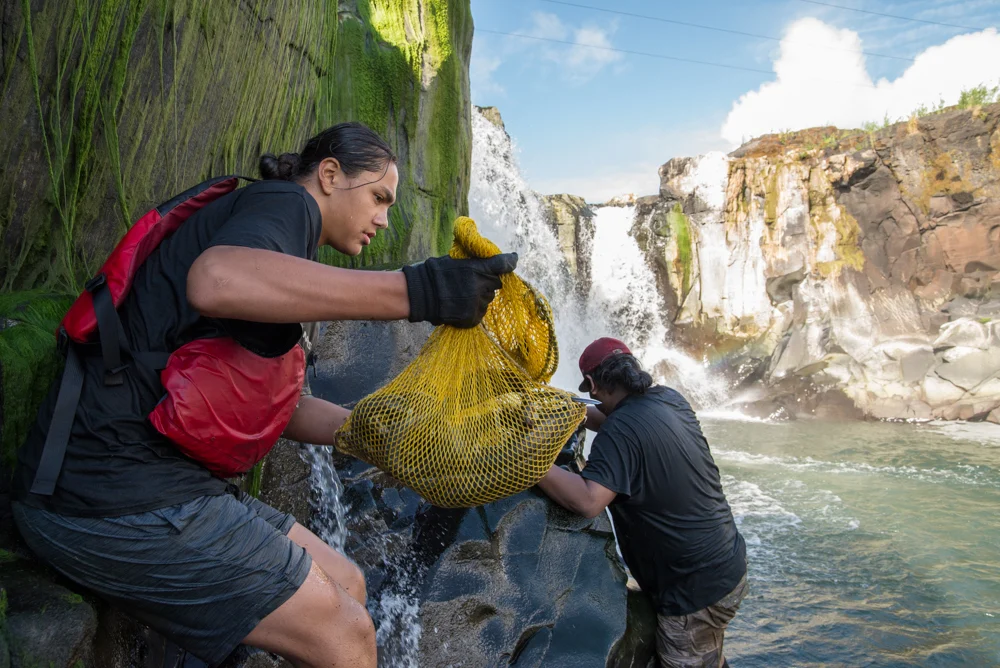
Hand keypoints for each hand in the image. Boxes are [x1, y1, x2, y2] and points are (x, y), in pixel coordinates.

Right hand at [402, 253, 517, 327]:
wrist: (420, 294)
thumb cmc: (434, 273)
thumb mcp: (454, 259)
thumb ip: (473, 262)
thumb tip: (486, 259)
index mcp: (477, 268)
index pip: (502, 263)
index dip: (509, 261)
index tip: (514, 259)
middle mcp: (480, 285)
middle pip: (495, 284)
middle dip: (486, 283)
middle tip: (471, 283)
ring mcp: (477, 303)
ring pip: (487, 299)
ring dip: (479, 297)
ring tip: (461, 296)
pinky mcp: (472, 317)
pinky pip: (480, 313)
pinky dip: (473, 310)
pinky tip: (460, 306)